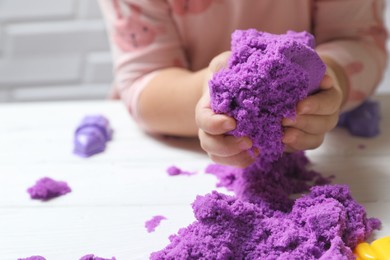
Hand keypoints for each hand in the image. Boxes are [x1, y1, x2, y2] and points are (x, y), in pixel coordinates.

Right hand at [195, 52, 256, 167]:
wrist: (234, 88)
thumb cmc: (230, 74)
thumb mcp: (226, 63)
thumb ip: (224, 63)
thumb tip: (226, 63)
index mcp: (206, 107)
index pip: (203, 119)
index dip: (214, 124)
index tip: (232, 122)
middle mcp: (209, 126)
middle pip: (208, 143)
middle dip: (226, 146)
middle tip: (248, 141)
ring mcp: (218, 138)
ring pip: (217, 156)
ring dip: (236, 157)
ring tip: (256, 150)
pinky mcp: (231, 147)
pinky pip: (231, 160)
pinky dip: (243, 160)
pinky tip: (259, 152)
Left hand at [282, 64, 344, 151]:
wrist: (295, 91)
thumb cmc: (299, 78)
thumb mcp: (306, 72)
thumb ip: (313, 74)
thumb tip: (325, 80)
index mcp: (331, 98)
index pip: (330, 102)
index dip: (316, 106)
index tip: (299, 106)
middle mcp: (328, 117)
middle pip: (322, 124)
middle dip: (303, 123)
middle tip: (285, 120)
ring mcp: (316, 132)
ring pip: (314, 140)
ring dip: (299, 139)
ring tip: (284, 136)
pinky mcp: (302, 142)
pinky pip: (299, 149)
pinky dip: (289, 147)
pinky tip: (278, 142)